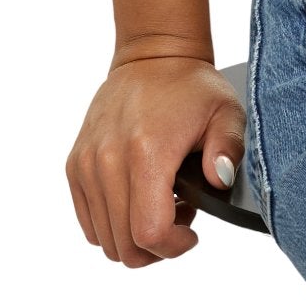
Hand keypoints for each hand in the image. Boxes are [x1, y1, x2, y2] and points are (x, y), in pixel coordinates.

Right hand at [65, 51, 246, 267]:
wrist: (153, 57)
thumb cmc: (191, 87)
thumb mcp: (226, 112)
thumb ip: (229, 149)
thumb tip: (219, 180)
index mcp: (147, 151)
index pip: (149, 232)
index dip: (174, 247)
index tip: (192, 233)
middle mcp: (109, 160)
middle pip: (124, 244)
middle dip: (157, 249)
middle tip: (179, 221)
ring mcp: (88, 163)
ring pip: (104, 238)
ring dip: (134, 237)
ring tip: (161, 207)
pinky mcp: (76, 165)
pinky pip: (88, 221)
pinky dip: (112, 225)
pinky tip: (138, 201)